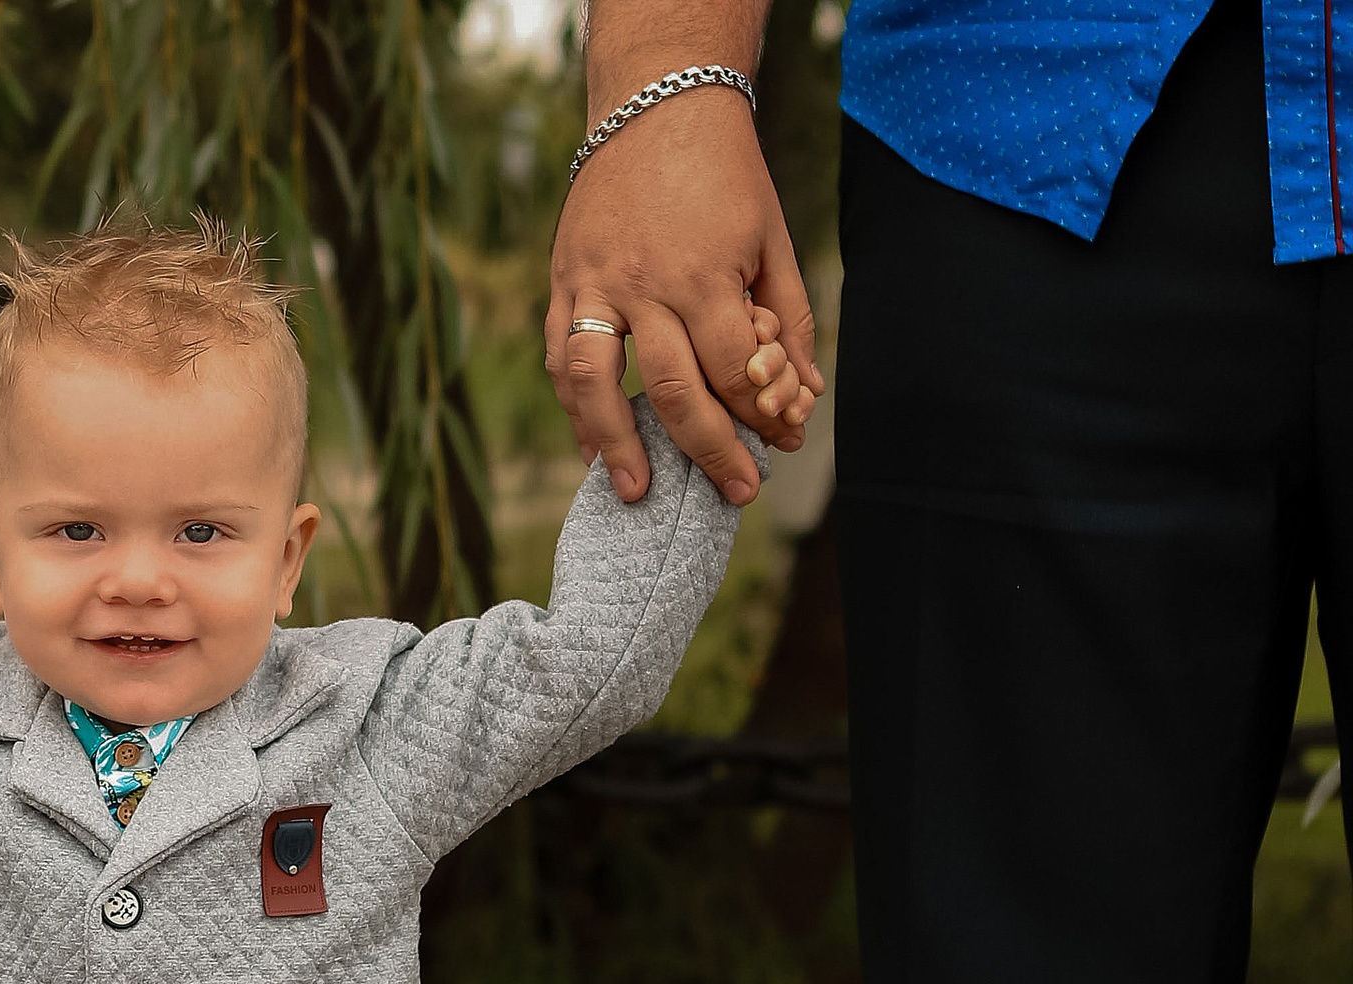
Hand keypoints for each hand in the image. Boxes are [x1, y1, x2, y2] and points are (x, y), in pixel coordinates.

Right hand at [546, 88, 820, 505]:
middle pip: (675, 391)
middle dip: (710, 451)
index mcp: (705, 276)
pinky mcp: (565, 282)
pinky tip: (592, 442)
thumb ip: (788, 317)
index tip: (779, 446)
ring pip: (596, 382)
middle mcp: (646, 286)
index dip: (761, 416)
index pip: (735, 370)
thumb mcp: (772, 240)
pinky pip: (563, 356)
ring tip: (635, 491)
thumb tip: (799, 390)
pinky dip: (575, 405)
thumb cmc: (726, 177)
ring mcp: (596, 286)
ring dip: (617, 444)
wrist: (658, 111)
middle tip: (736, 494)